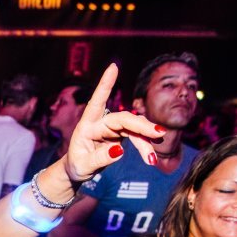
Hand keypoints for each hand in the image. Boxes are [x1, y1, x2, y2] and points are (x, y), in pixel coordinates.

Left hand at [65, 64, 164, 181]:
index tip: (113, 67)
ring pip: (133, 128)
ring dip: (146, 140)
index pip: (96, 102)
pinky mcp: (120, 133)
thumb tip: (119, 150)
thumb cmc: (77, 164)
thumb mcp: (83, 165)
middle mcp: (100, 122)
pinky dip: (144, 145)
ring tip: (152, 158)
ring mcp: (112, 127)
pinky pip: (136, 136)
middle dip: (141, 125)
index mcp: (87, 125)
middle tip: (159, 133)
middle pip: (123, 118)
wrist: (78, 169)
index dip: (105, 85)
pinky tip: (150, 157)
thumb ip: (99, 158)